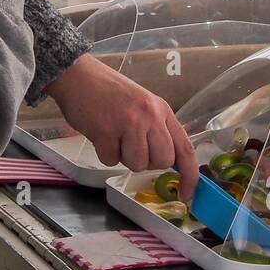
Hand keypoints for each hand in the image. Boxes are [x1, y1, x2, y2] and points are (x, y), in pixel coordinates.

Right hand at [45, 54, 197, 200]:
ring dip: (123, 157)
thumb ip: (157, 128)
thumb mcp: (142, 104)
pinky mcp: (105, 131)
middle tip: (131, 145)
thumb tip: (167, 160)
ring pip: (137, 164)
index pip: (185, 148)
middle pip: (161, 161)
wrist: (78, 76)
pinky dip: (104, 153)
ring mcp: (128, 123)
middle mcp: (149, 116)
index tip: (188, 194)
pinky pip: (111, 161)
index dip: (190, 175)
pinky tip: (100, 134)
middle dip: (147, 162)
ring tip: (114, 136)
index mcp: (161, 110)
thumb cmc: (109, 92)